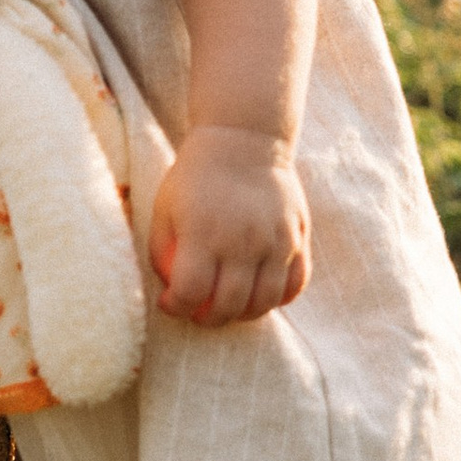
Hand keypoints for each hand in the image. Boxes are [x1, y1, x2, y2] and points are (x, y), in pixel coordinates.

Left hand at [149, 128, 311, 324]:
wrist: (244, 141)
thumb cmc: (195, 178)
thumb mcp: (164, 209)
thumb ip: (161, 253)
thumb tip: (169, 293)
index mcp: (203, 233)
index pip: (191, 293)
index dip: (177, 307)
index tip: (171, 304)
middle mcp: (243, 241)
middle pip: (230, 305)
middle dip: (209, 319)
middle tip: (200, 312)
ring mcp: (276, 240)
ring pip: (265, 302)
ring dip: (244, 314)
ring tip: (229, 306)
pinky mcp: (299, 237)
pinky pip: (295, 284)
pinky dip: (279, 298)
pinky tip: (260, 293)